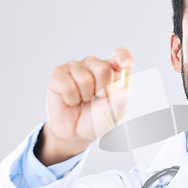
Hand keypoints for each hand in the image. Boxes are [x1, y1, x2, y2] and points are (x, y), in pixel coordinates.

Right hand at [37, 48, 133, 164]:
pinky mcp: (59, 73)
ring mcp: (76, 67)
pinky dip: (71, 98)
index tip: (128, 65)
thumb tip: (126, 92)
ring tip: (83, 100)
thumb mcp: (114, 114)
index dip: (123, 57)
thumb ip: (120, 102)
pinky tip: (71, 100)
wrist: (76, 132)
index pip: (121, 55)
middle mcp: (94, 65)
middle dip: (102, 91)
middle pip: (103, 69)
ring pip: (85, 78)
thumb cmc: (97, 119)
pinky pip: (67, 84)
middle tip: (97, 99)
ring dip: (85, 96)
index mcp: (113, 70)